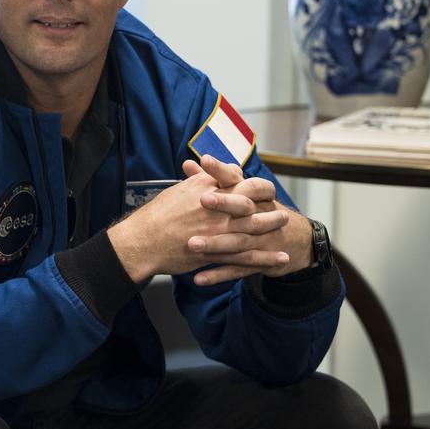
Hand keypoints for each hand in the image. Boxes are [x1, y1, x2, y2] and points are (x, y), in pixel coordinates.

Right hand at [107, 163, 290, 284]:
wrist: (144, 240)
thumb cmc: (159, 214)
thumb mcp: (182, 189)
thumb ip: (204, 179)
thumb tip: (218, 169)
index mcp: (211, 192)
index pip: (245, 184)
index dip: (259, 187)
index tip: (266, 190)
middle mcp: (218, 211)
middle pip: (254, 209)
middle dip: (271, 211)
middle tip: (283, 213)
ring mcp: (218, 234)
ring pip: (253, 233)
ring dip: (272, 232)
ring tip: (285, 231)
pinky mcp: (215, 254)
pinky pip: (245, 258)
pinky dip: (265, 259)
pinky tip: (280, 259)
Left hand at [181, 156, 312, 285]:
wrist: (296, 240)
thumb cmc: (261, 211)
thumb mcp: (244, 194)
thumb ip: (213, 181)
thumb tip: (188, 163)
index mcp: (255, 197)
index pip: (241, 179)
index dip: (224, 170)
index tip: (205, 160)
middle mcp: (260, 216)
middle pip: (243, 208)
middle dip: (224, 203)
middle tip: (201, 199)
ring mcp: (261, 240)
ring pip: (238, 242)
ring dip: (215, 244)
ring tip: (192, 244)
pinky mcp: (259, 262)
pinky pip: (238, 270)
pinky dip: (218, 275)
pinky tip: (199, 279)